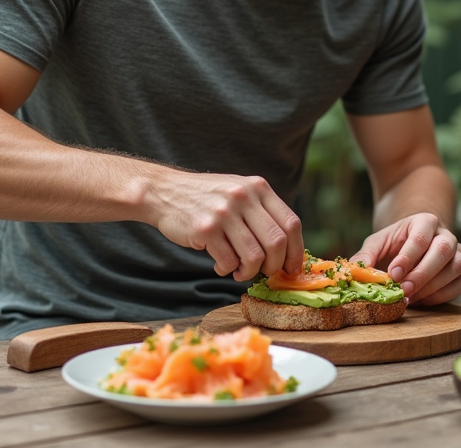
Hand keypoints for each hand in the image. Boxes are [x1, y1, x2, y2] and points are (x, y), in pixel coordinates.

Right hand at [147, 171, 304, 281]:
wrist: (164, 192)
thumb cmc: (206, 198)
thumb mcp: (239, 191)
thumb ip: (262, 212)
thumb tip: (288, 252)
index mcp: (258, 187)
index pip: (291, 223)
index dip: (296, 251)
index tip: (292, 269)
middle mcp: (244, 197)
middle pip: (277, 243)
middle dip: (274, 266)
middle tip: (264, 273)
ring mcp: (224, 212)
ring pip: (254, 256)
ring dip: (249, 272)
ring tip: (239, 272)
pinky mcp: (205, 228)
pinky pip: (228, 262)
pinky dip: (227, 271)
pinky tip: (220, 266)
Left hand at [352, 213, 460, 305]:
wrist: (413, 245)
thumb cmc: (394, 244)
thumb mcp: (377, 244)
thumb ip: (366, 255)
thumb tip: (353, 271)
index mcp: (424, 221)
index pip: (420, 237)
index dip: (408, 257)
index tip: (393, 274)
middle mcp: (445, 234)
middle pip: (443, 251)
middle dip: (422, 274)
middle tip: (404, 290)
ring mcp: (458, 251)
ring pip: (456, 267)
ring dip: (433, 286)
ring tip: (410, 297)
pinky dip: (445, 293)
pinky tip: (424, 298)